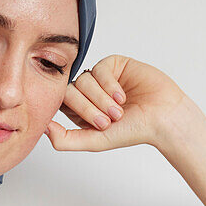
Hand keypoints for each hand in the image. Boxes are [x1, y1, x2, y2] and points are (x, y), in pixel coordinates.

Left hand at [44, 55, 187, 152]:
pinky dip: (110, 85)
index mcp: (80, 111)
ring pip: (84, 80)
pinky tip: (123, 96)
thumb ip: (65, 140)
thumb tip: (42, 127)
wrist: (163, 117)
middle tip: (109, 121)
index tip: (99, 125)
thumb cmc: (133, 132)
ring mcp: (100, 77)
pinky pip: (99, 69)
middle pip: (69, 91)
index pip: (61, 104)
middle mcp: (87, 93)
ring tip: (120, 111)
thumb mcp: (95, 141)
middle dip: (89, 108)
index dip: (77, 113)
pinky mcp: (113, 64)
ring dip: (102, 99)